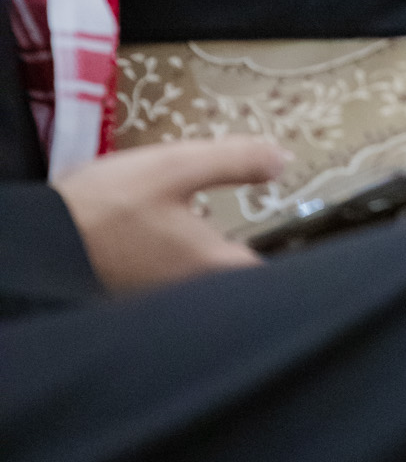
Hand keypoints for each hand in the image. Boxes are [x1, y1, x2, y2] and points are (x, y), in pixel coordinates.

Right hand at [55, 138, 289, 292]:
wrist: (40, 243)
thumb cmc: (107, 208)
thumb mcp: (175, 167)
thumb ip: (234, 162)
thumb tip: (283, 160)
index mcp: (213, 266)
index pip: (273, 275)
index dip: (295, 260)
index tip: (309, 240)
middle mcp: (195, 294)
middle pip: (240, 281)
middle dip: (256, 258)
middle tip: (272, 232)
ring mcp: (164, 301)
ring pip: (208, 284)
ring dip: (219, 261)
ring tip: (230, 233)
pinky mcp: (137, 296)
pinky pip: (177, 285)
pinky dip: (185, 266)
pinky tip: (176, 241)